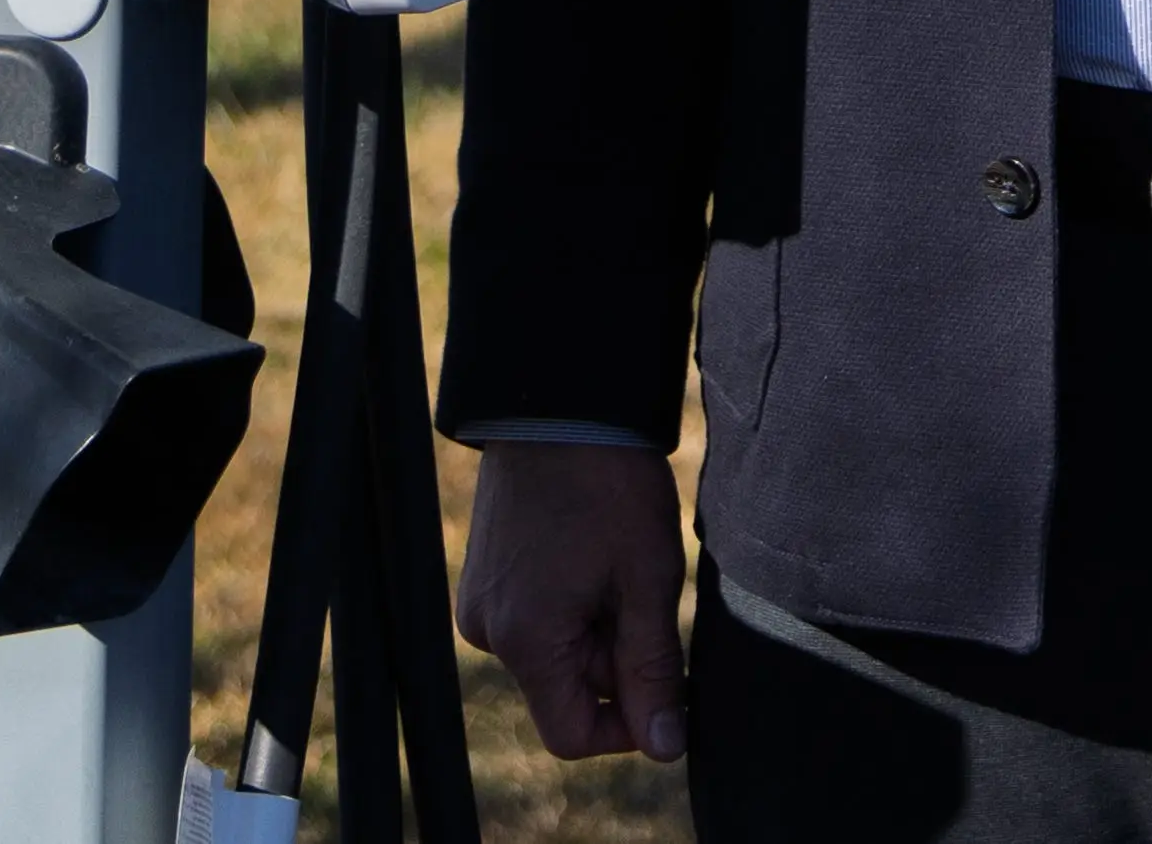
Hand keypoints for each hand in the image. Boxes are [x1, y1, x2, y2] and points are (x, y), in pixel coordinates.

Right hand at [452, 440, 690, 761]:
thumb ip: (654, 671)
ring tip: (621, 562)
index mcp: (525, 640)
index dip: (631, 724)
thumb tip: (665, 748)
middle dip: (618, 660)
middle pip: (566, 690)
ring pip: (556, 653)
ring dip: (599, 629)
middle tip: (649, 591)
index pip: (572, 735)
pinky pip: (537, 620)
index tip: (670, 681)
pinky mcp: (485, 576)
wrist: (559, 403)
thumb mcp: (649, 581)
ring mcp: (480, 601)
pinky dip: (574, 605)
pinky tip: (594, 553)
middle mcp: (488, 630)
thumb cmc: (608, 485)